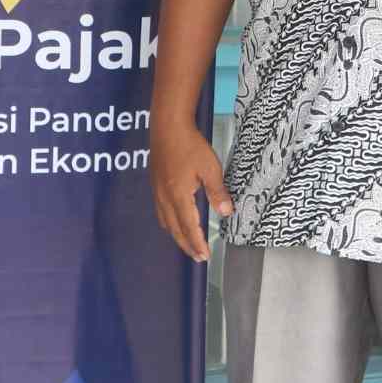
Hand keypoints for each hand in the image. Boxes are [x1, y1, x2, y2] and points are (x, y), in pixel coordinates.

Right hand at [150, 120, 232, 262]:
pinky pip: (161, 211)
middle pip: (175, 230)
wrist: (168, 126)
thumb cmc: (189, 145)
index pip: (189, 228)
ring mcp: (158, 192)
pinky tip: (175, 220)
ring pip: (166, 222)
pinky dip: (169, 223)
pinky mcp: (155, 184)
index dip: (197, 244)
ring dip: (177, 236)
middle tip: (198, 256)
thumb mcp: (210, 168)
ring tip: (187, 243)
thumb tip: (226, 213)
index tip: (204, 256)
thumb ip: (217, 192)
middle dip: (187, 245)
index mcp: (179, 196)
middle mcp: (165, 198)